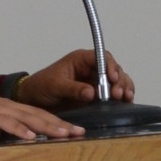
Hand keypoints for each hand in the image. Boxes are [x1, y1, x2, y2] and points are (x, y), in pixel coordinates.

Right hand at [0, 94, 83, 147]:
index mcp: (10, 109)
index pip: (39, 115)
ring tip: (60, 134)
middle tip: (76, 132)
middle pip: (36, 113)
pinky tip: (30, 137)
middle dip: (58, 123)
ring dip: (43, 126)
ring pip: (23, 115)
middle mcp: (3, 105)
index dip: (58, 123)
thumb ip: (16, 140)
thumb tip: (41, 149)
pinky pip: (3, 121)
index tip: (78, 132)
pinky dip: (17, 129)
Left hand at [16, 48, 132, 110]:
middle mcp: (91, 69)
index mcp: (81, 60)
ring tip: (125, 98)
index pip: (102, 57)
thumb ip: (73, 88)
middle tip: (118, 94)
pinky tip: (126, 102)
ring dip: (124, 88)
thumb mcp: (55, 86)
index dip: (110, 66)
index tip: (112, 78)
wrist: (34, 100)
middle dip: (119, 80)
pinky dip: (122, 97)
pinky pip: (114, 93)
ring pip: (118, 80)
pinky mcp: (97, 95)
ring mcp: (95, 82)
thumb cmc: (41, 87)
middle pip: (113, 69)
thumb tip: (92, 92)